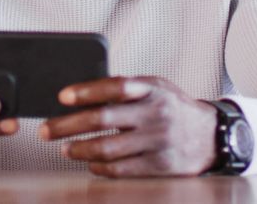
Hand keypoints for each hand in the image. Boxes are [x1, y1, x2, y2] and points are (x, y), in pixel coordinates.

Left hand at [39, 76, 217, 177]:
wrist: (210, 136)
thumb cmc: (174, 108)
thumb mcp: (156, 88)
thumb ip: (127, 89)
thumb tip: (83, 95)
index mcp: (153, 90)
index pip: (115, 87)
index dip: (87, 90)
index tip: (63, 96)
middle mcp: (156, 114)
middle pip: (103, 119)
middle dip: (67, 125)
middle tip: (46, 130)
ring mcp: (158, 142)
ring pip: (107, 148)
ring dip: (79, 149)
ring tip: (64, 148)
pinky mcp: (160, 166)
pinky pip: (120, 169)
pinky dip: (99, 167)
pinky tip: (90, 163)